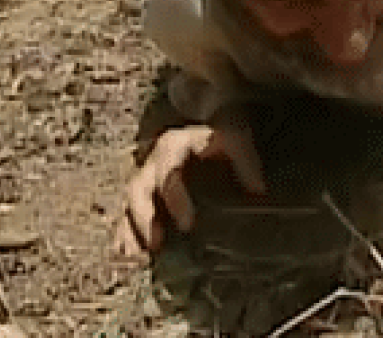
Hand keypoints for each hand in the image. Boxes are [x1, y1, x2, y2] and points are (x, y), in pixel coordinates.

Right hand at [113, 120, 265, 256]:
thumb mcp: (236, 138)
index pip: (168, 173)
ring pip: (128, 205)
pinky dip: (125, 234)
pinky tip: (128, 255)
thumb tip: (257, 190)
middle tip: (156, 244)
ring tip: (136, 258)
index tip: (187, 225)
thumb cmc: (223, 134)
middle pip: (138, 190)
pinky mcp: (143, 194)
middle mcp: (153, 163)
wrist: (211, 125)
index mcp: (173, 147)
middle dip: (144, 219)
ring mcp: (145, 179)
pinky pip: (126, 215)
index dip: (175, 199)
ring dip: (130, 230)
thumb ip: (245, 160)